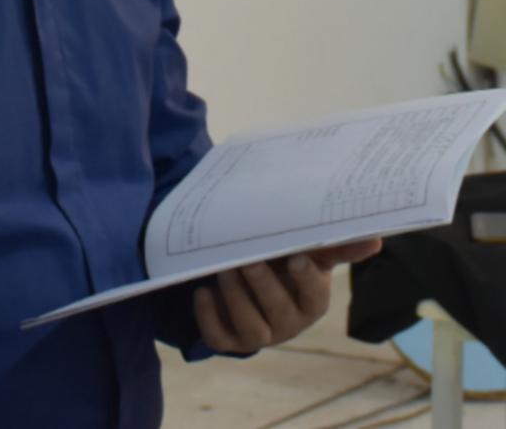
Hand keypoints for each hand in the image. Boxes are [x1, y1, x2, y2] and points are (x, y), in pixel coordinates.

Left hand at [193, 237, 382, 354]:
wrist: (250, 282)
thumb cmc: (285, 265)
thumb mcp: (306, 253)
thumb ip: (334, 245)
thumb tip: (376, 239)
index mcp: (311, 302)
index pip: (314, 297)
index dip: (305, 280)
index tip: (295, 257)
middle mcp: (288, 324)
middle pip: (279, 312)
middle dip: (263, 285)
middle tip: (248, 260)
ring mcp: (259, 334)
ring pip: (250, 329)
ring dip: (236, 298)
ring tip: (223, 270)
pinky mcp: (229, 339)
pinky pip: (219, 338)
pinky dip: (209, 317)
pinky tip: (203, 292)